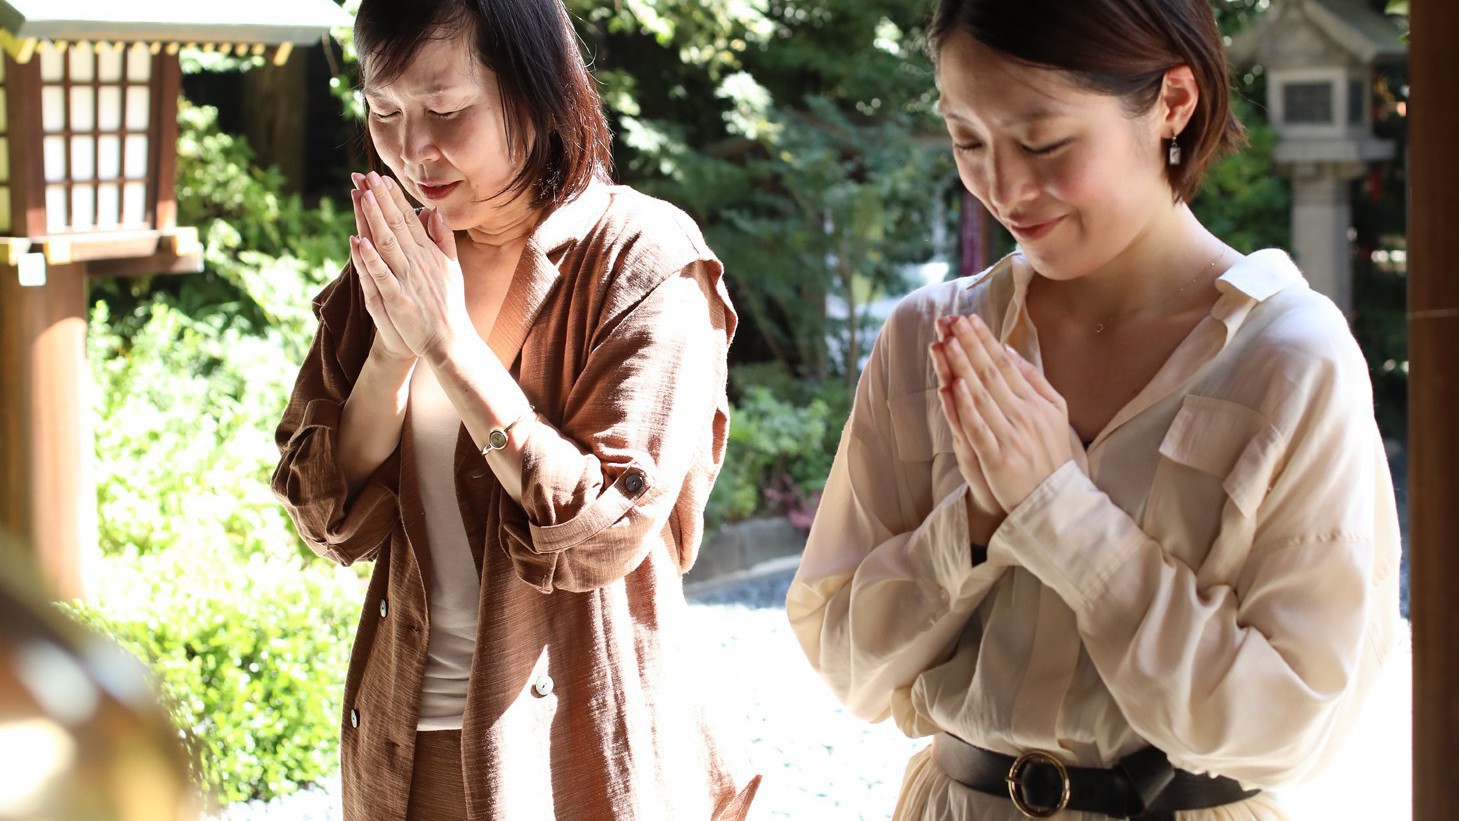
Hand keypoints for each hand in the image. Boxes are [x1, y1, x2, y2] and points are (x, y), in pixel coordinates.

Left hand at [350, 171, 470, 360]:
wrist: (449, 339)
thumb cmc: (447, 304)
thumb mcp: (451, 266)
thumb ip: (443, 238)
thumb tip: (435, 212)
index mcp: (429, 253)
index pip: (409, 218)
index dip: (393, 198)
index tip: (380, 177)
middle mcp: (419, 261)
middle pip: (396, 224)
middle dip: (380, 199)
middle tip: (365, 175)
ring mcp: (408, 279)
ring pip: (388, 243)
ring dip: (374, 219)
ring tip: (361, 196)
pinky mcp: (399, 299)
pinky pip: (382, 276)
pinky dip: (371, 259)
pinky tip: (359, 242)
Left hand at [934, 314, 1071, 511]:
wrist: (1053, 501)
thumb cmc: (1050, 454)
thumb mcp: (1055, 412)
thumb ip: (1034, 380)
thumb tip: (1009, 350)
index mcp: (1035, 402)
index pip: (1005, 364)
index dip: (985, 340)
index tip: (968, 318)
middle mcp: (1023, 415)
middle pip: (991, 374)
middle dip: (969, 345)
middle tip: (951, 320)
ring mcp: (1010, 437)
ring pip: (981, 396)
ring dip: (963, 367)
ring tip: (948, 342)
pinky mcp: (997, 459)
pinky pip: (978, 429)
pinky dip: (967, 407)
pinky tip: (955, 386)